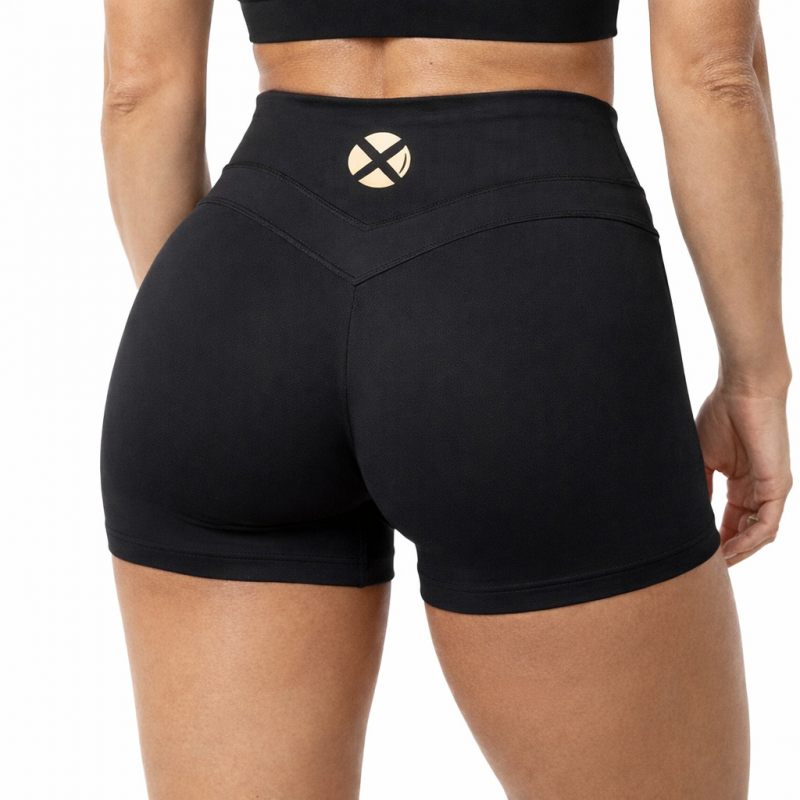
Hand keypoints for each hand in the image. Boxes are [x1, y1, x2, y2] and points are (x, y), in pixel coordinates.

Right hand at [695, 384, 791, 564]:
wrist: (742, 390)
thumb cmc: (721, 415)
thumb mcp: (702, 458)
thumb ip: (700, 487)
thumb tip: (689, 515)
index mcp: (742, 482)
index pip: (731, 520)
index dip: (716, 539)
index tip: (696, 552)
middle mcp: (760, 489)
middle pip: (746, 532)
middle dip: (728, 551)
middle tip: (704, 566)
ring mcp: (772, 489)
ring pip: (760, 534)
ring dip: (739, 551)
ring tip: (716, 562)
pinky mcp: (778, 486)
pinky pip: (768, 524)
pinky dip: (749, 540)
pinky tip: (729, 548)